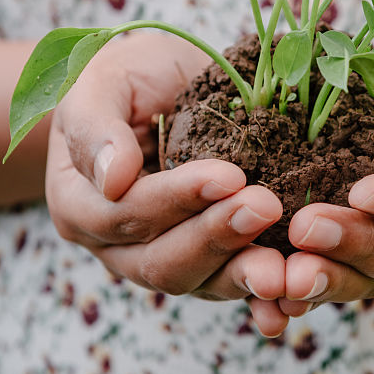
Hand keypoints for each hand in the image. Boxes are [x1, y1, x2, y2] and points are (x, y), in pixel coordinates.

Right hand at [44, 32, 290, 335]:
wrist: (165, 84)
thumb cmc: (128, 75)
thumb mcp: (102, 81)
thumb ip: (96, 127)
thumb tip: (113, 178)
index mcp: (79, 203)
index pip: (125, 213)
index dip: (176, 199)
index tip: (229, 176)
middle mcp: (116, 246)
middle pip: (162, 261)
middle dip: (217, 237)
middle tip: (265, 207)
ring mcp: (163, 260)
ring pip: (200, 283)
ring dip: (244, 274)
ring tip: (284, 266)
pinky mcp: (208, 264)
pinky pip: (232, 288)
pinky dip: (263, 297)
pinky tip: (294, 298)